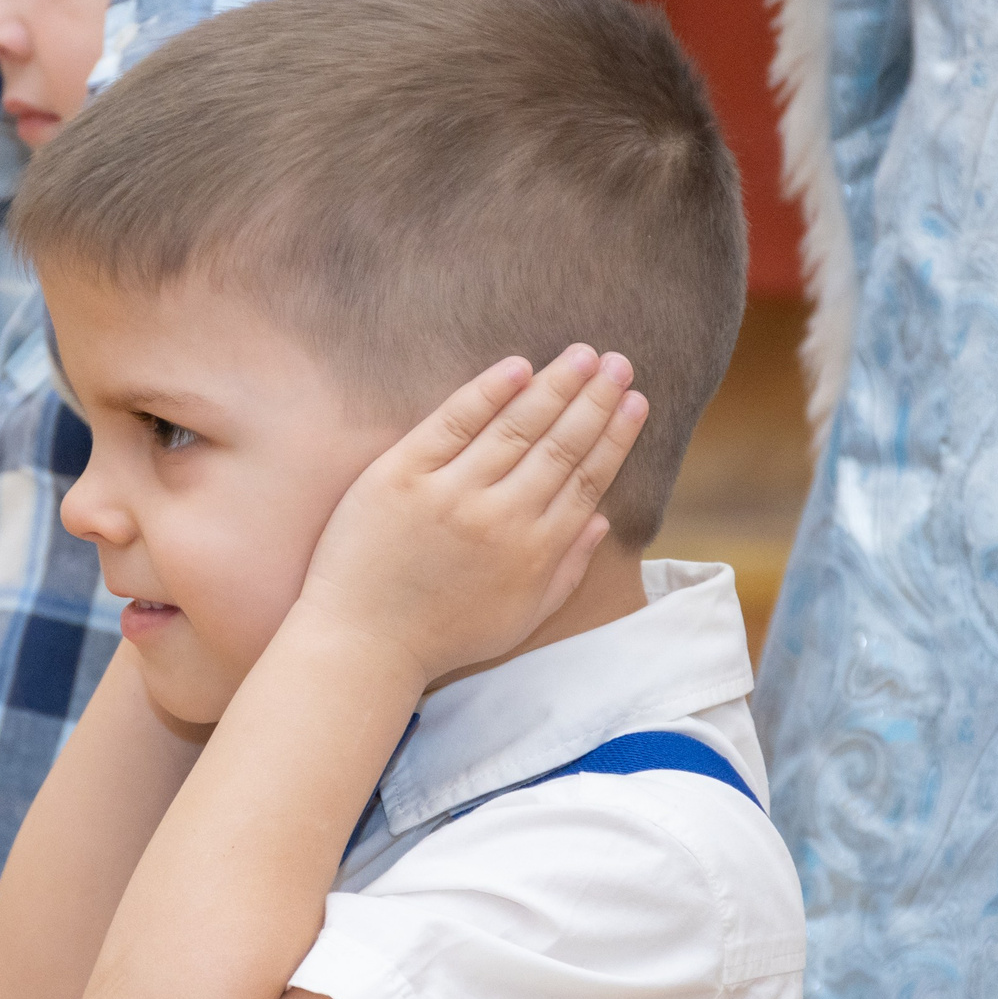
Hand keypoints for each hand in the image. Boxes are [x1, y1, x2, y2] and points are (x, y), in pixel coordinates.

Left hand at [296, 345, 646, 694]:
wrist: (362, 645)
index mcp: (535, 552)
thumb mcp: (519, 617)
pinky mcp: (402, 477)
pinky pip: (452, 423)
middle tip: (620, 362)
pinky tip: (517, 366)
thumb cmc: (441, 635)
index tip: (635, 401)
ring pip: (516, 427)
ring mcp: (451, 495)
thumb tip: (601, 521)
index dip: (615, 436)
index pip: (587, 480)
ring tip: (583, 354)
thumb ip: (566, 569)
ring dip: (555, 386)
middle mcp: (500, 519)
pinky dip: (487, 392)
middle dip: (595, 400)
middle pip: (560, 446)